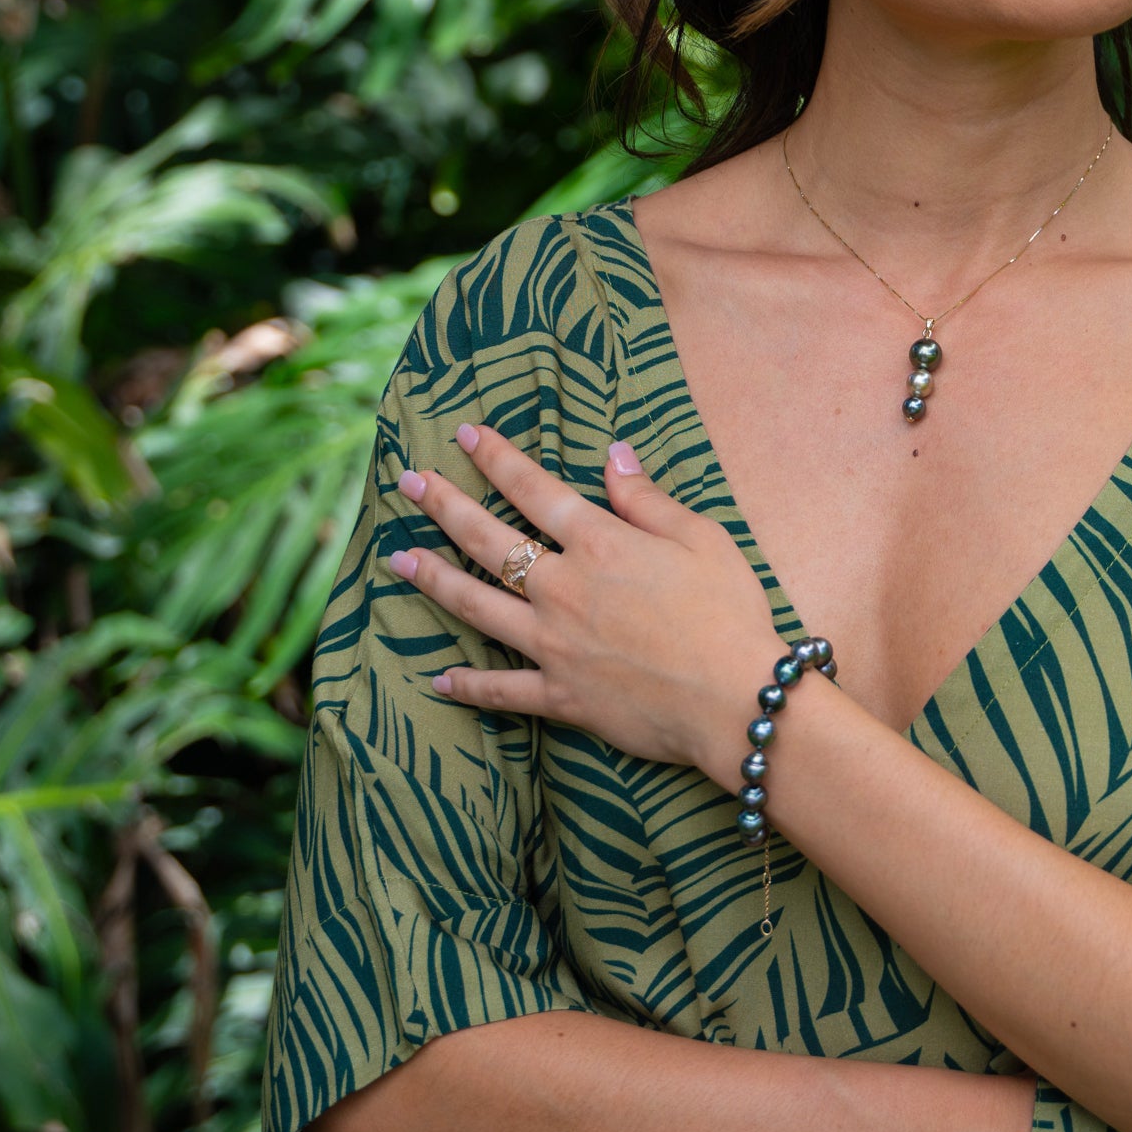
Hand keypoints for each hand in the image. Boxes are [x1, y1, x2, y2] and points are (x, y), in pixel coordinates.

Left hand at [386, 423, 782, 783]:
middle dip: (444, 505)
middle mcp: (563, 588)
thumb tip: (614, 454)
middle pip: (487, 539)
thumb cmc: (728, 611)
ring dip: (433, 579)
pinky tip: (438, 681)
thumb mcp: (702, 537)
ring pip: (476, 606)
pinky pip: (501, 690)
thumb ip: (647, 499)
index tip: (464, 434)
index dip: (496, 457)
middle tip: (407, 482)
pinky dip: (468, 687)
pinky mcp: (560, 695)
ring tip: (398, 560)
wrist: (734, 697)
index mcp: (599, 543)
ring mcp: (553, 644)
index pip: (533, 489)